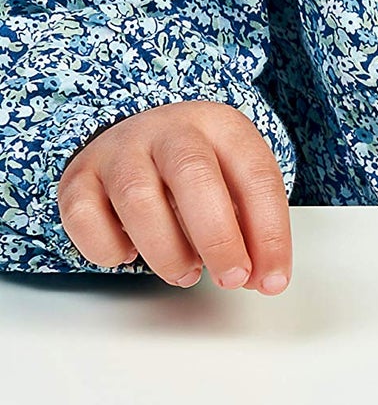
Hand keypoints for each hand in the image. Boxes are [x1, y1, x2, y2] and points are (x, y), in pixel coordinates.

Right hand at [56, 100, 293, 293]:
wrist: (138, 135)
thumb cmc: (195, 169)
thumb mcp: (234, 181)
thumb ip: (251, 227)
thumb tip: (262, 278)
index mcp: (220, 125)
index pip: (255, 175)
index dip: (269, 233)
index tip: (270, 279)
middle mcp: (169, 130)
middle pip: (194, 175)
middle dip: (218, 238)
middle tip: (231, 279)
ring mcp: (120, 150)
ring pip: (138, 200)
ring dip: (167, 251)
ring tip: (185, 272)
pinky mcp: (79, 177)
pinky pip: (85, 218)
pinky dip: (109, 249)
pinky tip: (130, 253)